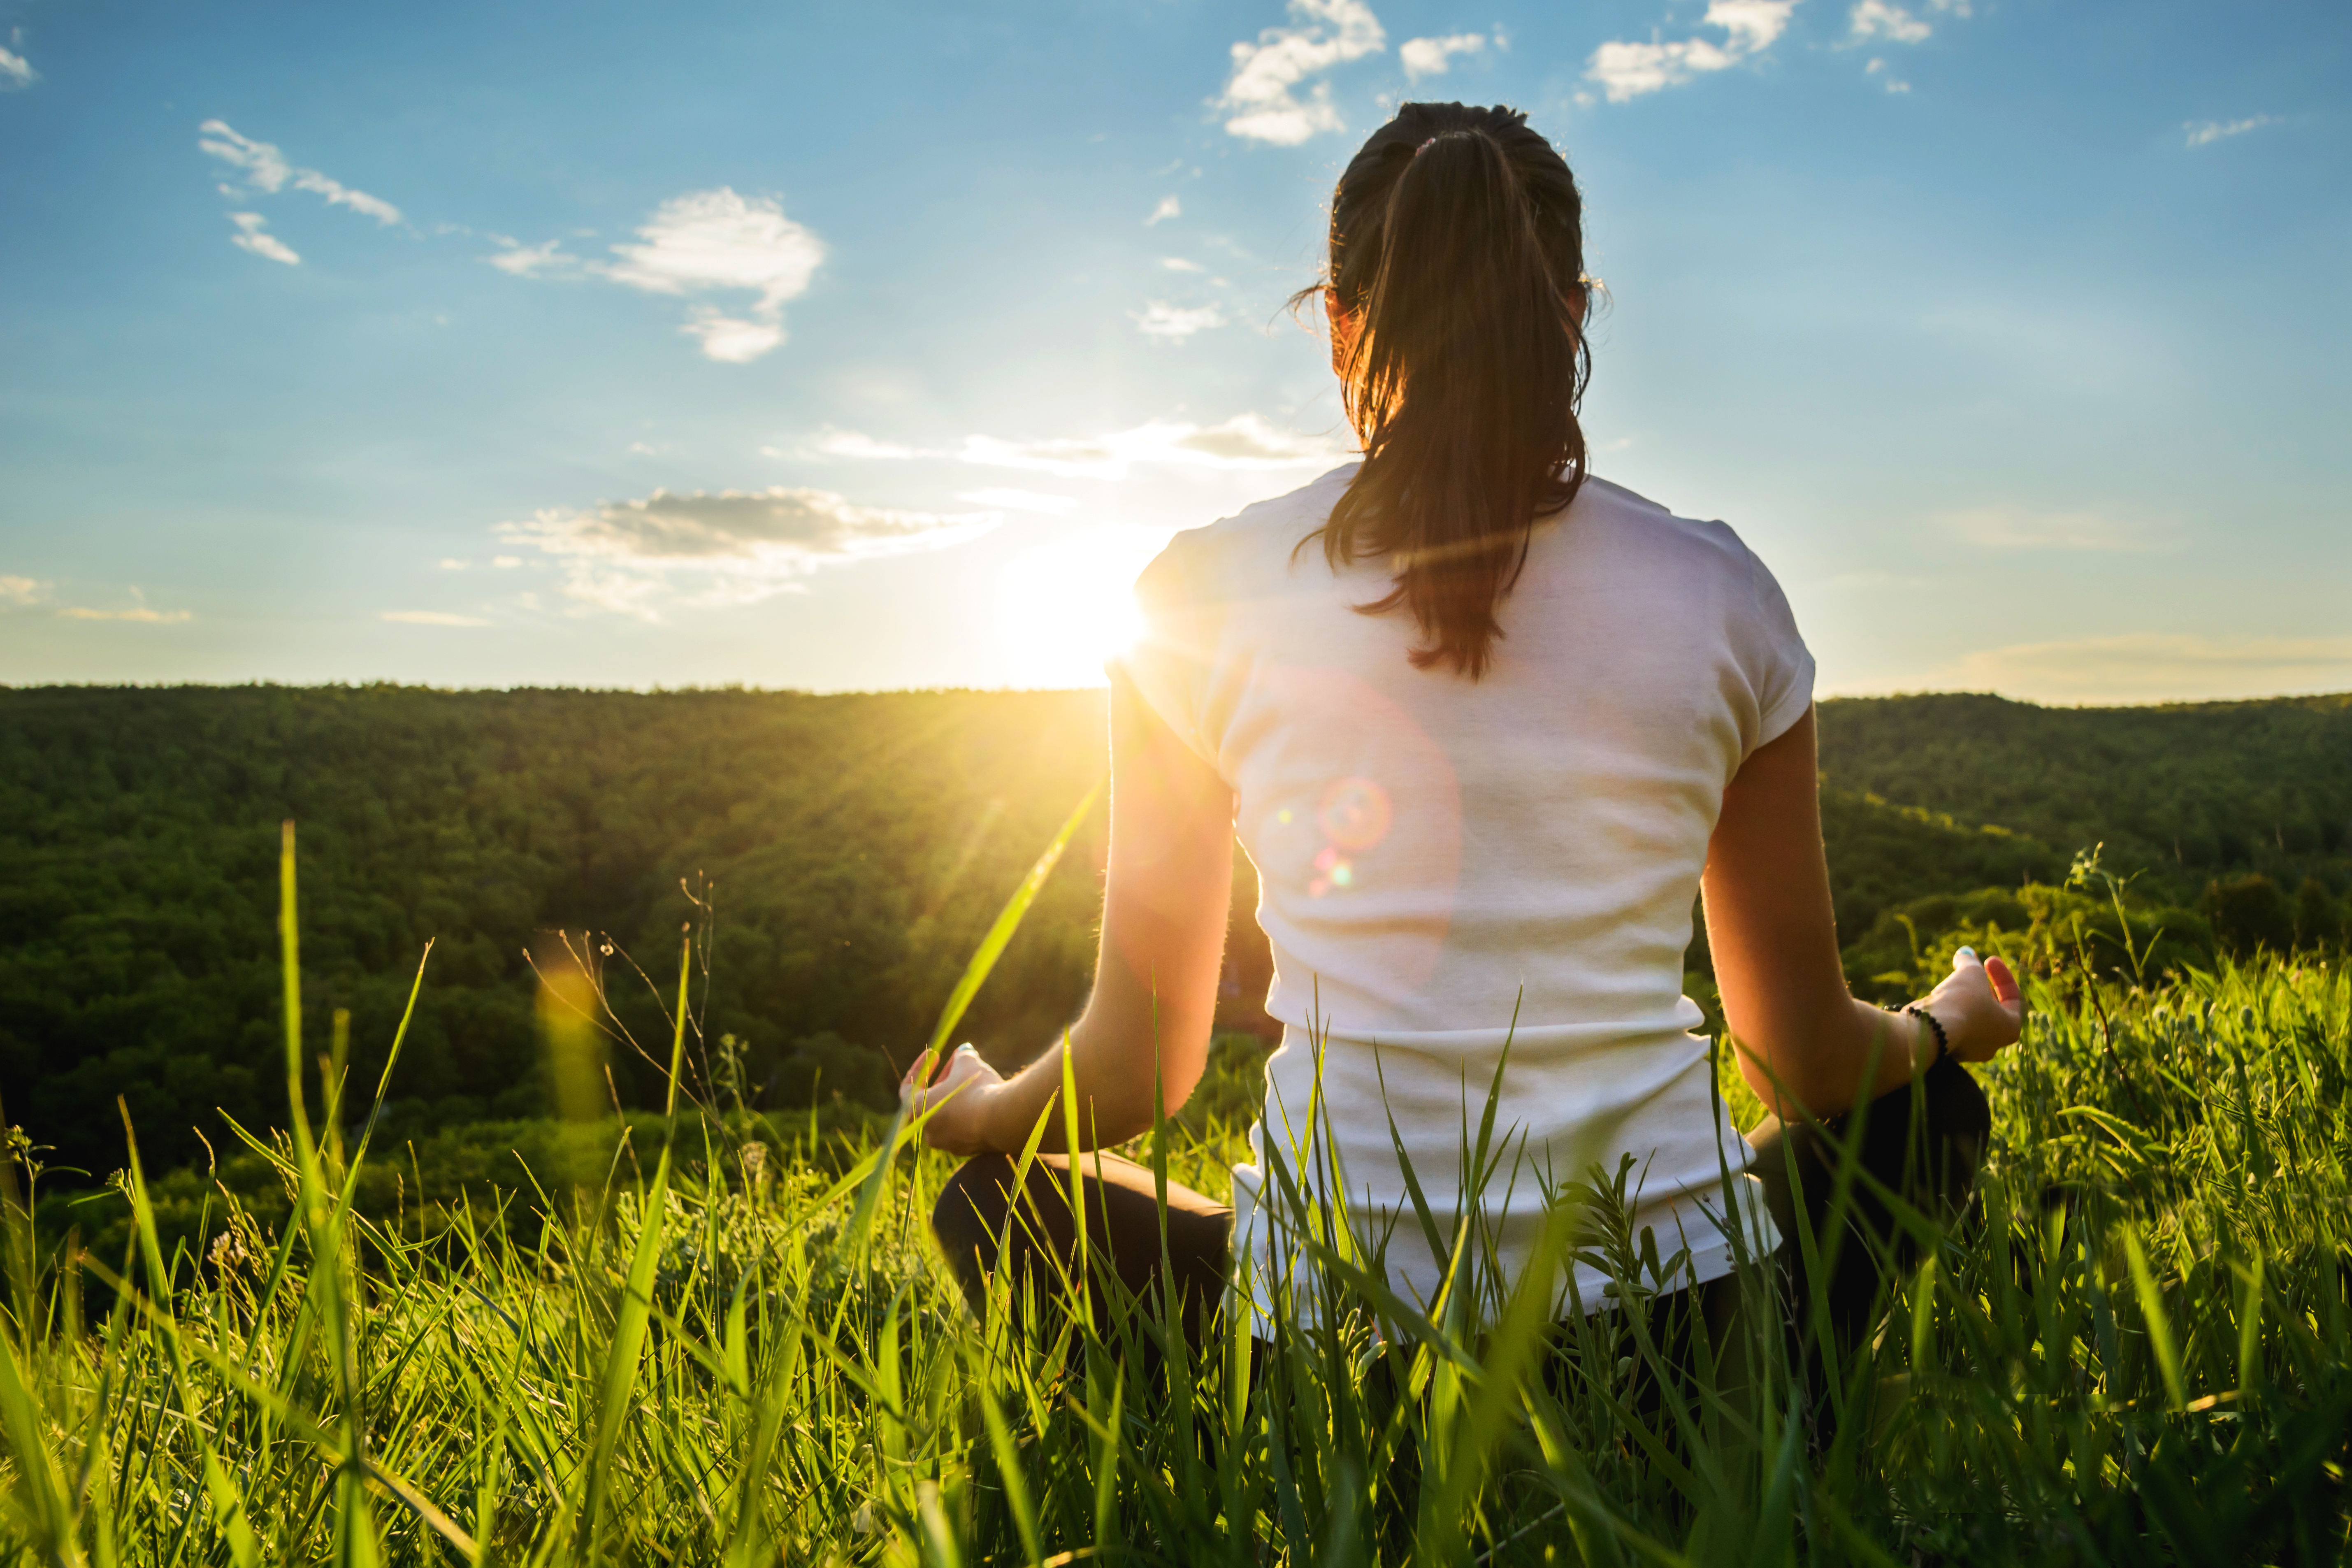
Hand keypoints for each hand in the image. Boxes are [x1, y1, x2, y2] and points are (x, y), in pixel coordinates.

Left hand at [901, 1043, 1005, 1155]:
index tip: (935, 1054)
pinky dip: (969, 1112)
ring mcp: (948, 1143)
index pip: (908, 1087)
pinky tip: (984, 1098)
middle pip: (931, 1100)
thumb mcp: (967, 1064)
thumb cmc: (977, 1088)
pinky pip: (964, 1127)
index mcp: (918, 1110)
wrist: (1003, 1120)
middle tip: (958, 1063)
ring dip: (957, 1095)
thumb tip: (964, 1052)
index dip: (921, 1067)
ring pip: (949, 1114)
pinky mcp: (968, 1150)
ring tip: (974, 1078)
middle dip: (945, 1078)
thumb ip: (961, 1056)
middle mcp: (929, 1131)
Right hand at [1916, 947, 2024, 1064]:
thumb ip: (1970, 962)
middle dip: (1979, 987)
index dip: (2002, 975)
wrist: (1929, 1030)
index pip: (2012, 998)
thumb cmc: (1960, 1003)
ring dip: (1961, 999)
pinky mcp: (1946, 1051)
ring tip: (1948, 984)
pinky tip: (1935, 1001)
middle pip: (1990, 1008)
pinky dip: (1946, 1012)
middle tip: (1968, 970)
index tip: (1988, 959)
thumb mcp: (1970, 973)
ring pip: (1969, 1018)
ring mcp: (1968, 1051)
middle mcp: (1992, 1044)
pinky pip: (1951, 1027)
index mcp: (2010, 1028)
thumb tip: (1964, 954)